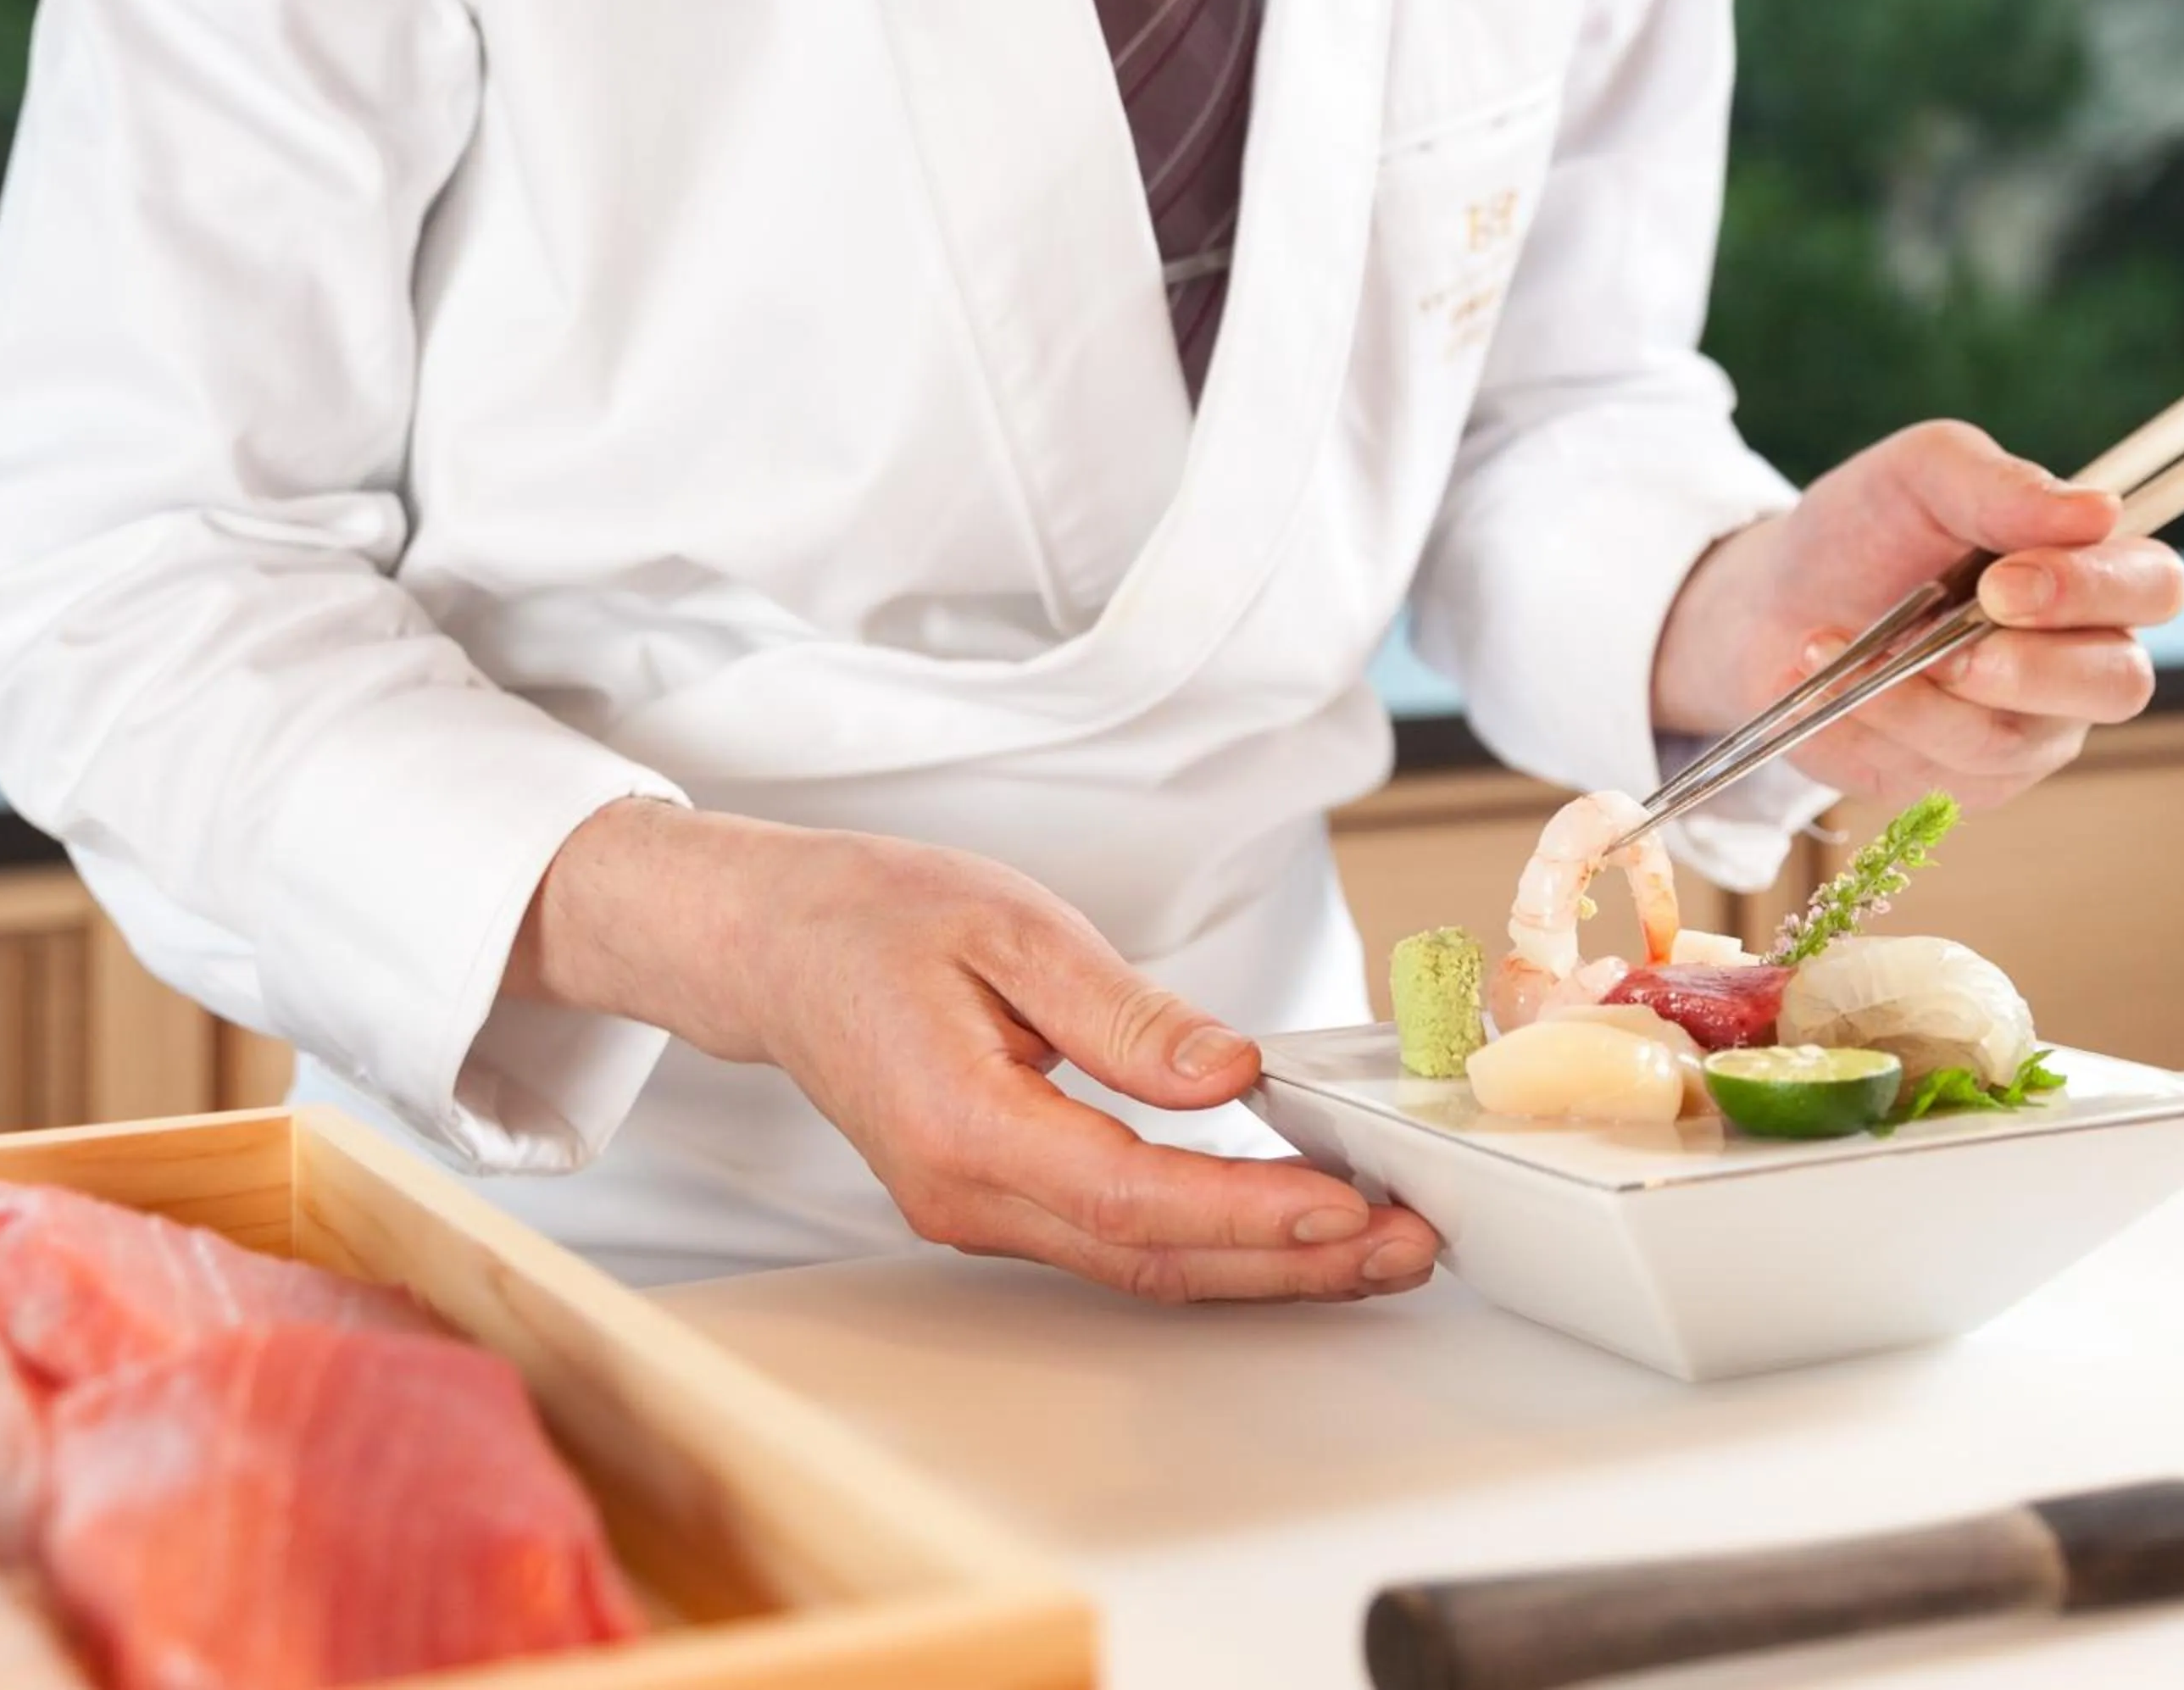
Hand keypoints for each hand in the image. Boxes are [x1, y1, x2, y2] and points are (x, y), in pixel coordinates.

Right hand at [507, 801, 1440, 1302]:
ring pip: (1143, 1266)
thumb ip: (1125, 1016)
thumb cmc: (875, 917)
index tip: (1348, 1204)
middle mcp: (964, 1195)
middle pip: (1154, 1258)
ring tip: (1377, 1247)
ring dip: (1265, 1264)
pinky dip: (1211, 1242)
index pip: (1134, 1197)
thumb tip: (1230, 1072)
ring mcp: (974, 1213)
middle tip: (1408, 1245)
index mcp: (963, 1126)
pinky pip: (1118, 1243)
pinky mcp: (993, 1204)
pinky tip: (1284, 1227)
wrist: (775, 945)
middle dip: (1293, 1261)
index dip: (1251, 1210)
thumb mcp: (1012, 928)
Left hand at [1651, 421, 2183, 809]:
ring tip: (1828, 641)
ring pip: (2005, 740)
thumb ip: (2001, 486)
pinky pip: (1932, 773)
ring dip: (1912, 696)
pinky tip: (1819, 682)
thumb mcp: (1921, 474)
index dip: (2091, 589)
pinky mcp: (1960, 781)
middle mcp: (2079, 661)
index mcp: (2092, 574)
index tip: (2002, 580)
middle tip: (1944, 647)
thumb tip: (2099, 511)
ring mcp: (2025, 732)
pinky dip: (1867, 723)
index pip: (2154, 587)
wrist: (1774, 600)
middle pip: (2119, 685)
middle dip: (2031, 669)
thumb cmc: (1870, 527)